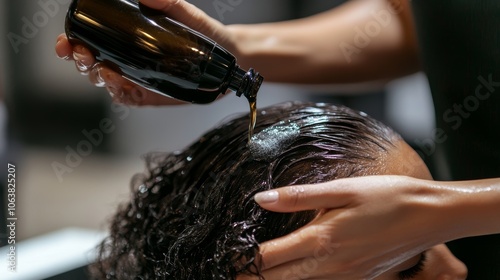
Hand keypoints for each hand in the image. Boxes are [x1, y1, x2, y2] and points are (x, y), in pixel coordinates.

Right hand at [55, 0, 232, 105]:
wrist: (227, 58)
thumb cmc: (204, 35)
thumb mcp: (185, 14)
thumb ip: (167, 3)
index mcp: (128, 39)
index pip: (93, 39)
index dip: (75, 40)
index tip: (68, 40)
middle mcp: (128, 58)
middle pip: (92, 61)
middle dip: (80, 59)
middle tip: (81, 54)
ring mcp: (137, 77)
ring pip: (105, 80)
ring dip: (97, 76)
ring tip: (104, 69)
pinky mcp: (150, 94)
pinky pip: (127, 97)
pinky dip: (119, 92)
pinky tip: (120, 84)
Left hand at [240, 175, 457, 279]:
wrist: (431, 215)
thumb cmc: (389, 197)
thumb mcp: (342, 189)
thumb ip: (298, 197)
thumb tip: (261, 200)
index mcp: (322, 239)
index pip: (269, 258)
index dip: (244, 261)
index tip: (226, 259)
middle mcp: (330, 265)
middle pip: (278, 279)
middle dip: (252, 278)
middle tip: (231, 273)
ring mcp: (345, 276)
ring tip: (255, 273)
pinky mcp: (358, 278)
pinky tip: (294, 271)